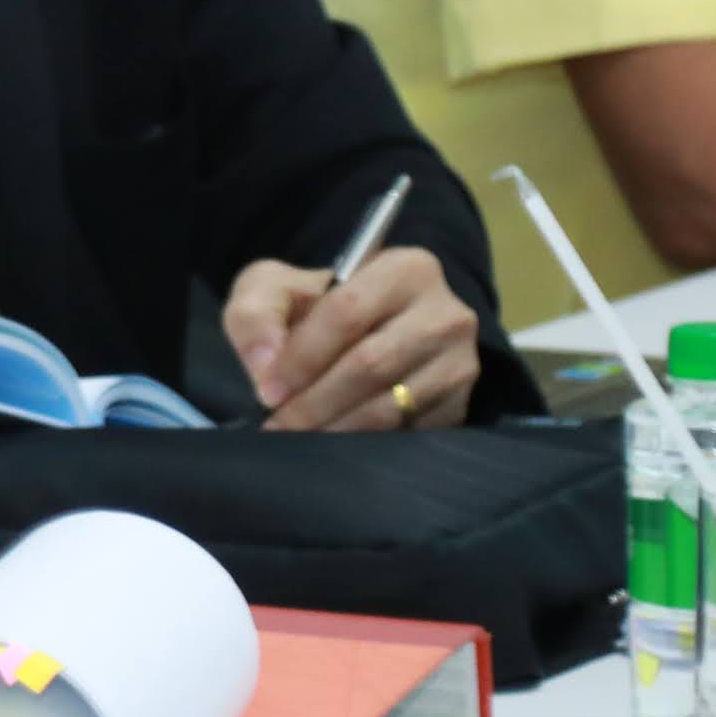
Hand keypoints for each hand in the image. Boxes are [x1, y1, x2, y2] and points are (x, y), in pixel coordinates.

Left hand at [224, 245, 481, 432]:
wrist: (359, 333)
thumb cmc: (313, 306)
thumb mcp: (273, 290)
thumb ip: (255, 315)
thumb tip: (265, 367)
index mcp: (406, 268)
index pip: (349, 312)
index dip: (303, 356)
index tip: (268, 390)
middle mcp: (446, 313)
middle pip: (371, 364)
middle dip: (314, 402)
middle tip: (277, 426)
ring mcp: (459, 363)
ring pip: (391, 407)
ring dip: (335, 430)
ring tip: (296, 441)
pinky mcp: (460, 405)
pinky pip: (409, 434)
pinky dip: (364, 446)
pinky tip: (333, 448)